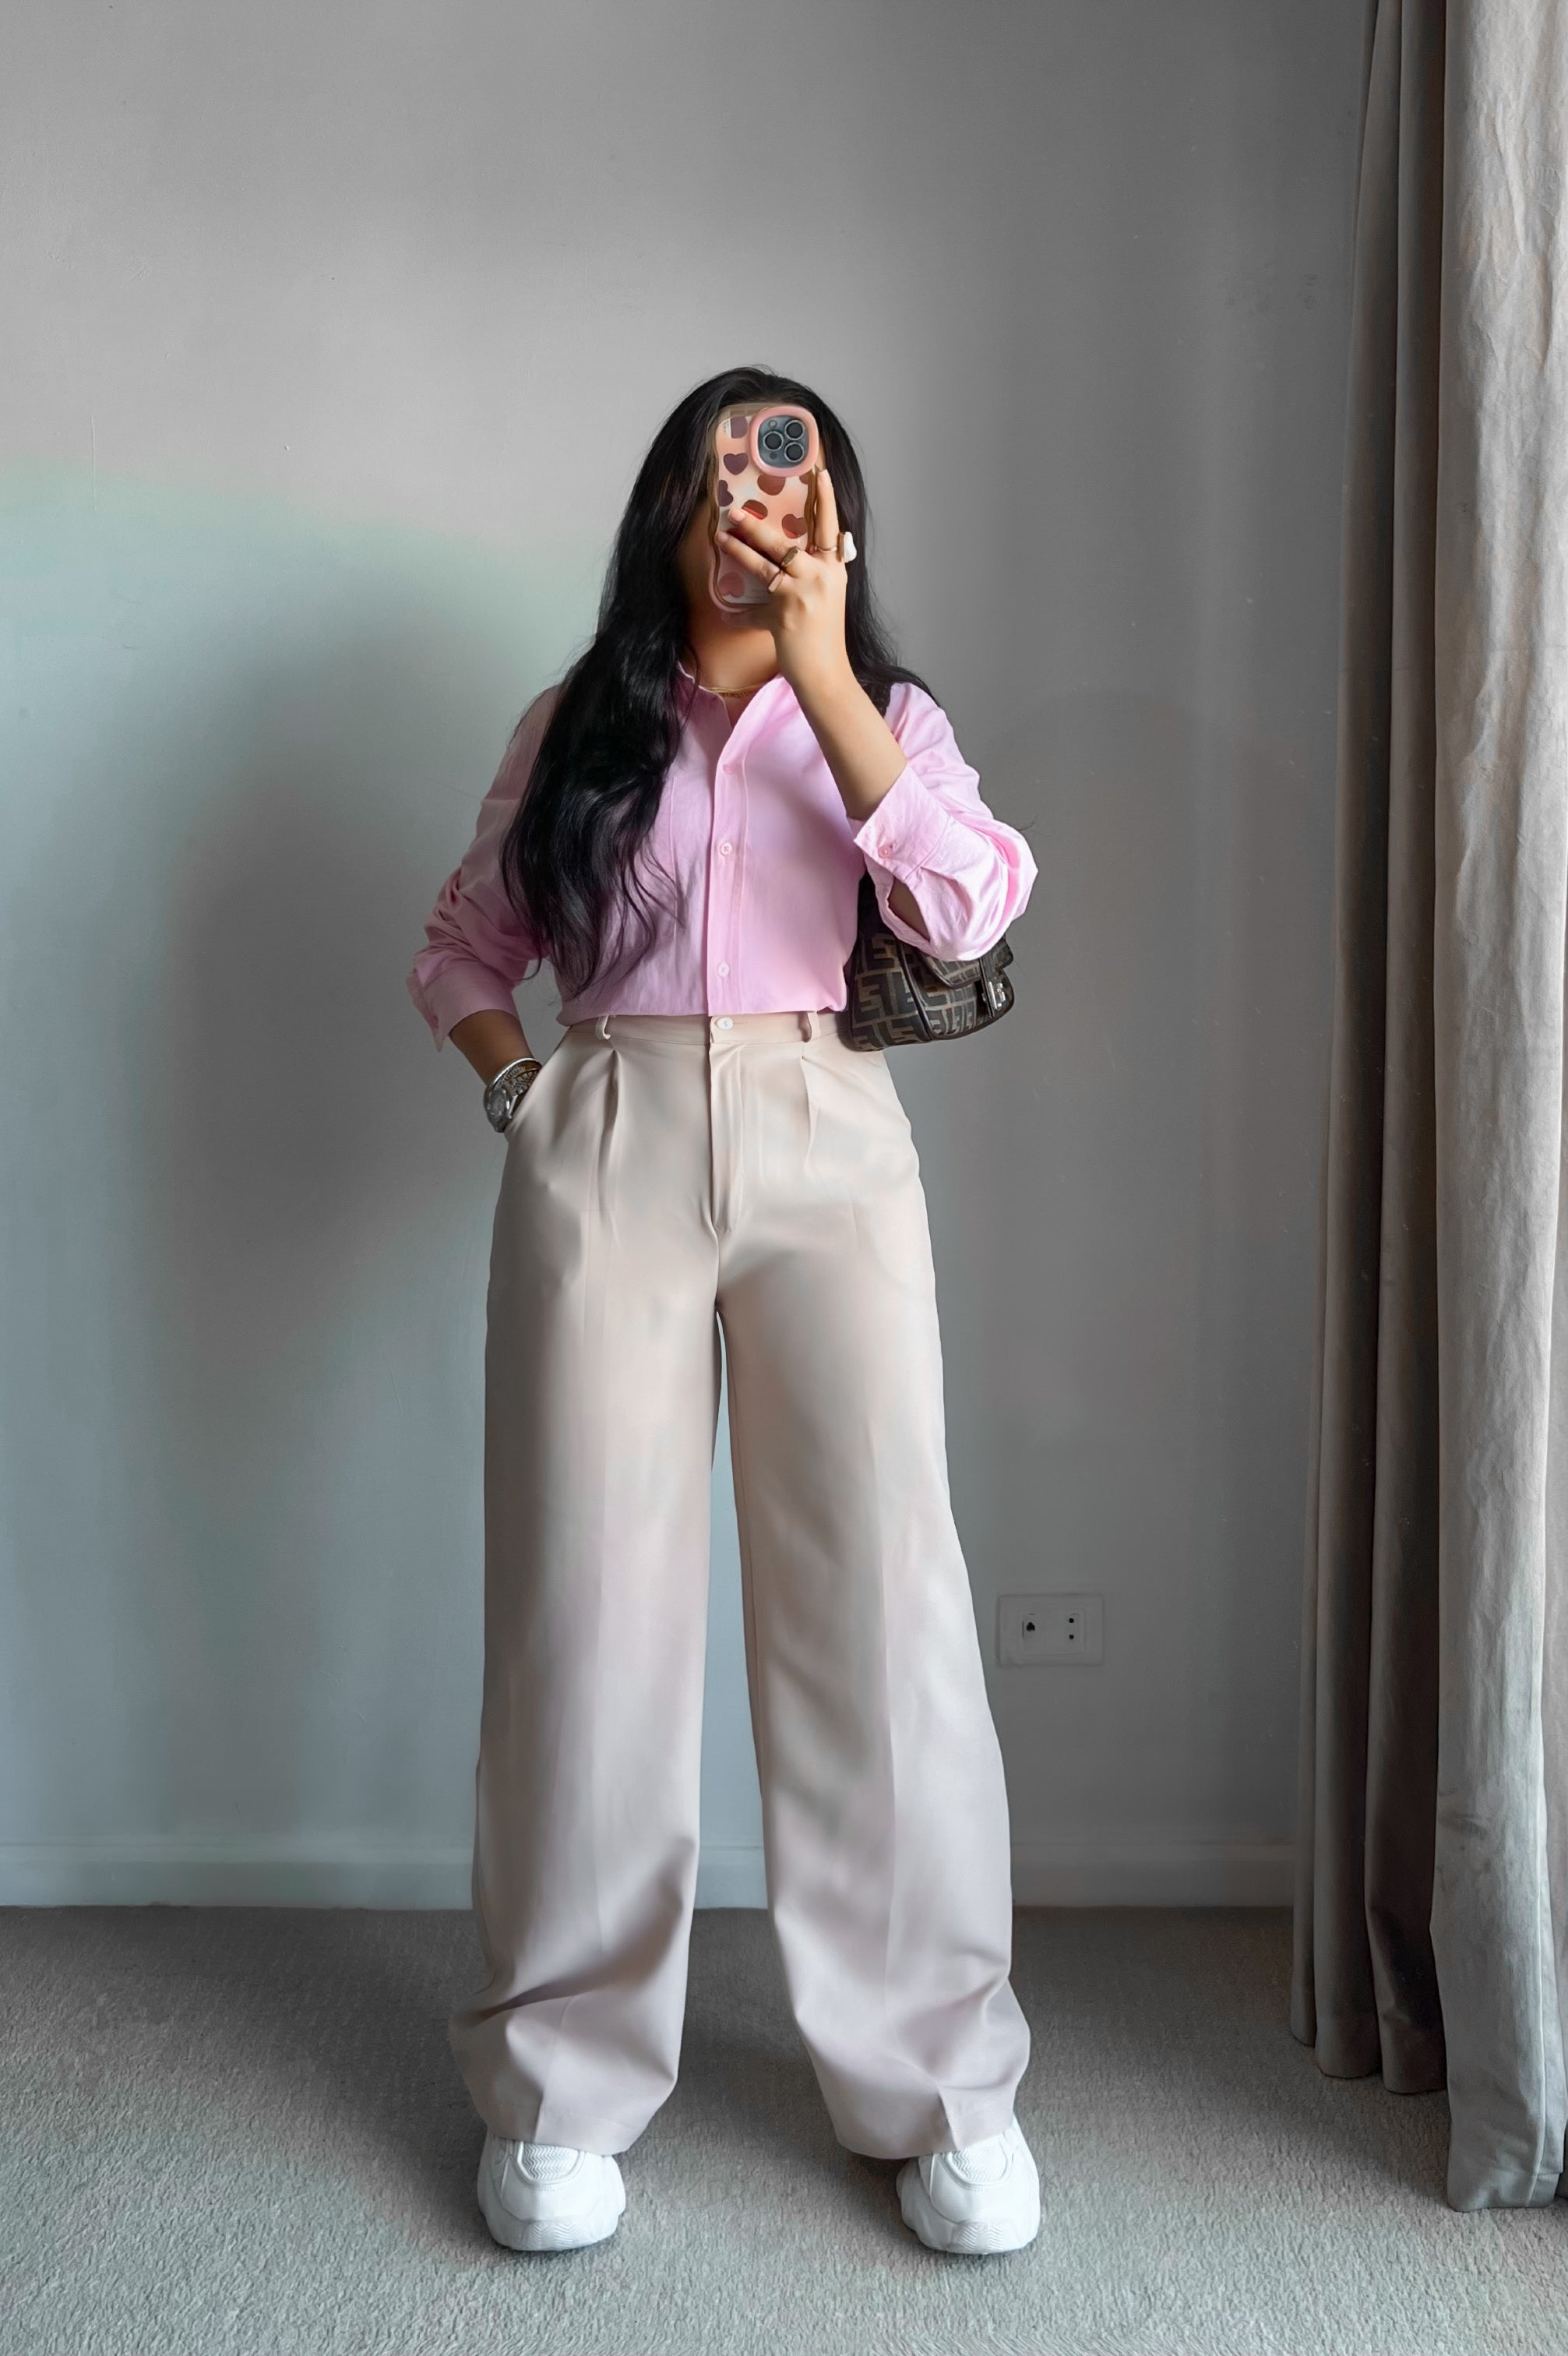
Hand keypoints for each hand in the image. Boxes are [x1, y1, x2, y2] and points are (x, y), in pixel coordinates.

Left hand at [715, 467, 853, 696]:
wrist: (826, 673)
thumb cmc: (824, 639)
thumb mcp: (827, 600)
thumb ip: (813, 577)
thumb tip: (788, 565)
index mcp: (834, 570)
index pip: (830, 528)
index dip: (826, 500)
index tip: (819, 474)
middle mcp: (821, 576)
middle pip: (786, 541)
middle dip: (758, 525)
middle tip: (737, 510)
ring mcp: (802, 593)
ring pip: (765, 563)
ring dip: (740, 549)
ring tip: (722, 536)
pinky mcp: (784, 613)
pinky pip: (753, 608)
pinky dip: (739, 614)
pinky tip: (725, 614)